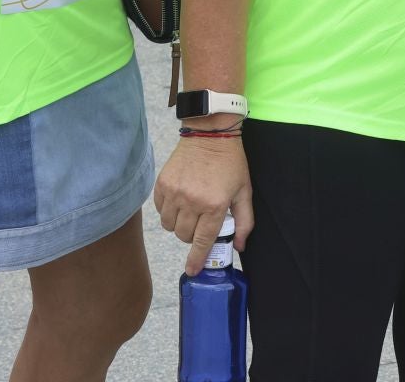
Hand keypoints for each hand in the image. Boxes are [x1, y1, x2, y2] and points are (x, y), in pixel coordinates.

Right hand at [154, 135, 254, 276]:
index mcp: (214, 205)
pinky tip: (180, 201)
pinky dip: (169, 212)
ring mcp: (175, 192)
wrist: (211, 134)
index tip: (193, 271)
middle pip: (184, 236)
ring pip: (170, 226)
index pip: (203, 240)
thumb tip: (238, 246)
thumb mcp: (244, 191)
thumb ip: (245, 221)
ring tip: (190, 211)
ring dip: (179, 225)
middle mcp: (192, 201)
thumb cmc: (231, 163)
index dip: (197, 259)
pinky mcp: (162, 184)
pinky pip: (160, 211)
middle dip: (192, 236)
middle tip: (200, 223)